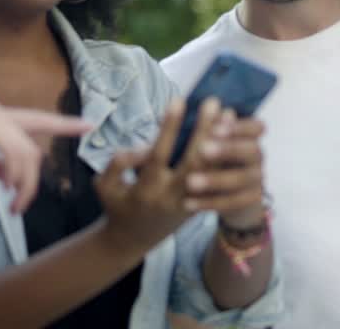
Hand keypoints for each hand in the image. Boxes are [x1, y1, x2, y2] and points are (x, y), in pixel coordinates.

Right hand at [0, 101, 91, 212]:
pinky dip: (14, 172)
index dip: (62, 123)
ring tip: (14, 204)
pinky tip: (6, 188)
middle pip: (39, 130)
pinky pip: (12, 150)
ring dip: (25, 182)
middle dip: (55, 147)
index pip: (35, 119)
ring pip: (27, 150)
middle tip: (32, 197)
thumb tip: (10, 176)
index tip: (87, 125)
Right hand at [94, 96, 225, 254]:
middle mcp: (170, 196)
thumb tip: (142, 147)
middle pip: (193, 161)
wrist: (133, 240)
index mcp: (145, 189)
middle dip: (204, 130)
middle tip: (213, 101)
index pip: (159, 154)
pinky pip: (217, 180)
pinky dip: (225, 156)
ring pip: (210, 171)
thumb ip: (118, 163)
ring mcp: (189, 202)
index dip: (169, 127)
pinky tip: (234, 135)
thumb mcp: (105, 186)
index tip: (178, 99)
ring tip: (229, 114)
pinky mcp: (201, 205)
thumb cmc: (117, 206)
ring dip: (221, 141)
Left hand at [184, 108, 266, 227]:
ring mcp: (256, 180)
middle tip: (203, 148)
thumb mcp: (212, 142)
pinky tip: (188, 203)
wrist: (233, 197)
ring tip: (190, 182)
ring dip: (215, 179)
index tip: (216, 126)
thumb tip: (179, 116)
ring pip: (241, 179)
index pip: (256, 127)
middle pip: (252, 151)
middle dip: (228, 149)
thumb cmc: (216, 160)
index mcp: (248, 136)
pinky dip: (210, 202)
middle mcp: (256, 156)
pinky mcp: (250, 201)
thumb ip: (202, 130)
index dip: (239, 126)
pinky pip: (232, 203)